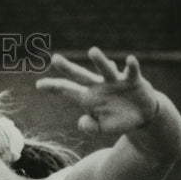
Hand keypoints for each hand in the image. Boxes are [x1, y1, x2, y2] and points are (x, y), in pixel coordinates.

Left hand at [36, 47, 159, 135]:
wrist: (142, 116)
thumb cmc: (118, 119)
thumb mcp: (102, 128)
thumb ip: (90, 127)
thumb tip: (81, 121)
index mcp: (89, 98)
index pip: (67, 91)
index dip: (54, 87)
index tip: (38, 85)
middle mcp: (99, 86)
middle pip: (81, 75)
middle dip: (68, 68)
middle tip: (54, 59)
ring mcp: (116, 82)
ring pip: (105, 69)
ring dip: (100, 61)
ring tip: (92, 51)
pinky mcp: (134, 81)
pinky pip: (132, 72)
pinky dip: (131, 66)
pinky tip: (128, 60)